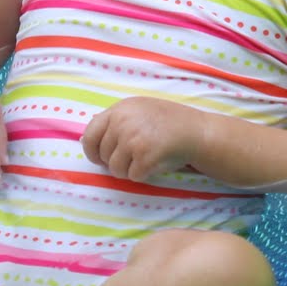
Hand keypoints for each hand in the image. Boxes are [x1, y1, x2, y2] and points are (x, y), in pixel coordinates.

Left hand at [82, 97, 205, 182]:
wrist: (197, 132)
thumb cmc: (170, 122)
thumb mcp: (139, 109)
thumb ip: (117, 119)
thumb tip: (89, 138)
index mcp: (119, 109)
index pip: (90, 134)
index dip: (92, 150)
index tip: (100, 158)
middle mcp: (122, 122)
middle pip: (103, 156)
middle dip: (116, 162)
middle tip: (134, 158)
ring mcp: (132, 139)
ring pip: (116, 169)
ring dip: (129, 171)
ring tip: (145, 161)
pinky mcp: (144, 156)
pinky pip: (133, 176)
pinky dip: (143, 175)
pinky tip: (155, 164)